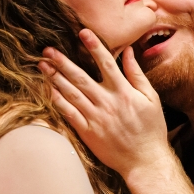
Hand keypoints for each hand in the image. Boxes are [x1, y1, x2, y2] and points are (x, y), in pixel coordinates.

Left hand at [39, 29, 173, 179]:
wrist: (144, 161)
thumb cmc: (151, 130)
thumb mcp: (151, 99)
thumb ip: (136, 74)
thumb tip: (128, 52)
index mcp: (124, 92)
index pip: (106, 63)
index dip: (94, 46)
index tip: (83, 32)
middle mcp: (107, 103)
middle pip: (81, 77)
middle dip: (62, 62)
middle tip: (48, 50)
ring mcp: (95, 118)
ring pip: (71, 93)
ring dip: (55, 78)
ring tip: (43, 66)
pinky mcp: (87, 132)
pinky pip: (69, 113)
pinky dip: (58, 101)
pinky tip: (48, 90)